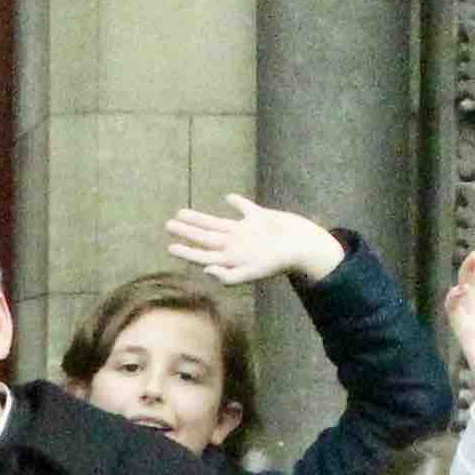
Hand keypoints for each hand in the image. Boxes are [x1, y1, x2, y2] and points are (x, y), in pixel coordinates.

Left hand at [160, 196, 342, 291]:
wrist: (306, 247)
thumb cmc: (281, 263)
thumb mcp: (254, 273)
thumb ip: (230, 276)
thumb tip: (206, 271)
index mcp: (232, 257)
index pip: (204, 255)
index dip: (187, 251)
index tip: (170, 246)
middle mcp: (237, 244)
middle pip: (206, 237)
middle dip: (187, 232)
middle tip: (168, 225)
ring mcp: (248, 231)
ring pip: (218, 223)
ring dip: (200, 219)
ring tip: (183, 213)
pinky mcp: (262, 217)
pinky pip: (246, 208)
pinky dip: (237, 203)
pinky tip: (228, 197)